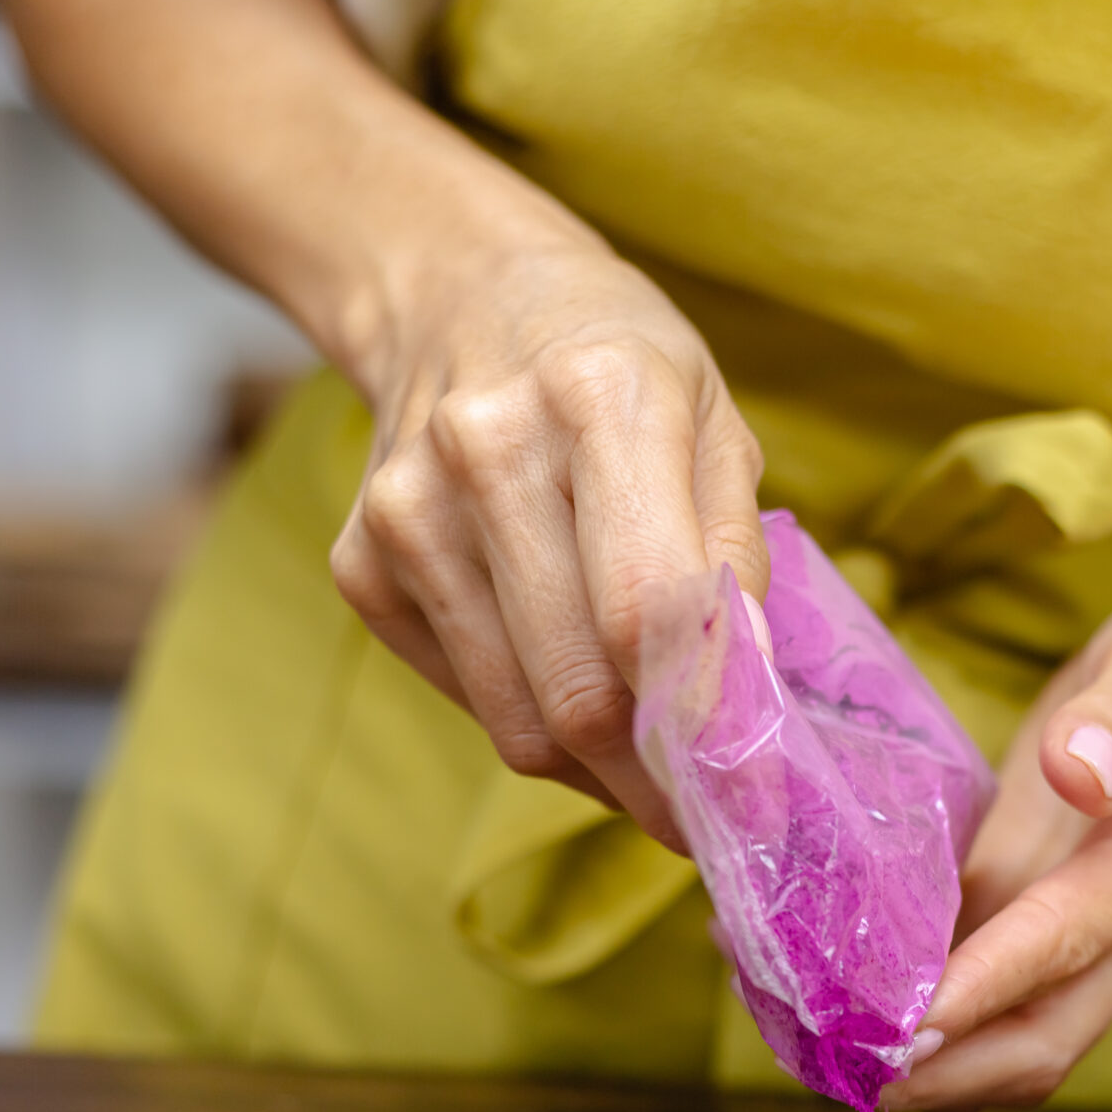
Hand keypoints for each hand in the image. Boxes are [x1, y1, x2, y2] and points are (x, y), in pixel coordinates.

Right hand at [327, 203, 767, 848]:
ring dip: (601, 774)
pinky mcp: (361, 566)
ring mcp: (407, 513)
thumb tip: (749, 712)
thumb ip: (736, 561)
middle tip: (710, 817)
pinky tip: (573, 688)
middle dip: (656, 784)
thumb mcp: (715, 421)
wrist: (457, 294)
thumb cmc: (617, 365)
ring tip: (653, 766)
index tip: (751, 801)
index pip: (647, 614)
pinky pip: (472, 702)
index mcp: (599, 399)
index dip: (703, 730)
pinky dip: (538, 729)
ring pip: (520, 723)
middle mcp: (486, 454)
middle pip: (578, 691)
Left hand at [880, 574, 1111, 1111]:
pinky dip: (943, 1033)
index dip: (984, 989)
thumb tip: (1078, 773)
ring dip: (939, 1068)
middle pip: (1050, 1036)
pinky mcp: (1077, 948)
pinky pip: (1010, 1014)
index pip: (1069, 938)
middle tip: (843, 1069)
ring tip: (835, 1058)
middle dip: (950, 1066)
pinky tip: (863, 1016)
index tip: (904, 1028)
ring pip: (1027, 1046)